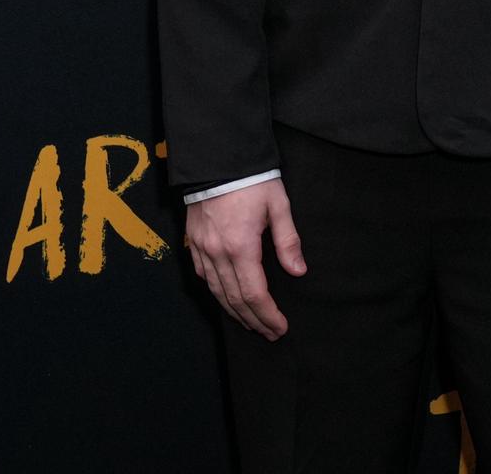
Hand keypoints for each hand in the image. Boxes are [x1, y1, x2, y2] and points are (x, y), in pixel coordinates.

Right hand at [185, 179, 304, 339]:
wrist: (217, 158)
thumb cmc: (252, 179)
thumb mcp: (279, 205)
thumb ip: (288, 241)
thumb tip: (298, 272)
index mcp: (241, 246)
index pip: (254, 294)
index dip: (268, 315)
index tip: (280, 327)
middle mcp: (218, 253)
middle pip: (235, 299)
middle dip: (254, 320)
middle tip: (270, 333)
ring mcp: (202, 249)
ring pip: (217, 293)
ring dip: (235, 313)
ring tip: (252, 325)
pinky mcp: (193, 243)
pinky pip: (204, 277)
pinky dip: (217, 294)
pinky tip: (227, 300)